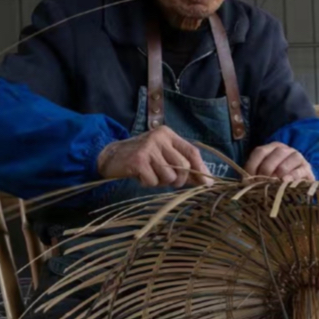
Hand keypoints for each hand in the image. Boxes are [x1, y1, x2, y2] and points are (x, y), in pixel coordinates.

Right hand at [96, 126, 213, 187]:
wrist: (110, 156)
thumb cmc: (141, 158)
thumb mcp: (163, 156)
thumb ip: (183, 165)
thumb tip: (207, 181)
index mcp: (168, 134)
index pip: (192, 151)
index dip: (201, 168)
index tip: (207, 183)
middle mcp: (159, 137)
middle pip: (183, 166)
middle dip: (179, 180)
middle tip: (167, 181)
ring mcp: (148, 148)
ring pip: (169, 176)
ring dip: (161, 182)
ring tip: (150, 175)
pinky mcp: (138, 160)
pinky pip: (153, 181)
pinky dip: (148, 183)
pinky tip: (140, 176)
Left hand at [244, 142, 314, 181]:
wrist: (299, 183)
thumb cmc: (278, 178)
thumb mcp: (265, 174)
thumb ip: (256, 175)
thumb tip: (247, 183)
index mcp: (271, 148)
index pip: (259, 152)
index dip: (252, 166)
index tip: (248, 180)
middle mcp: (284, 149)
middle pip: (273, 156)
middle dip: (265, 171)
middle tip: (262, 184)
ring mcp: (297, 157)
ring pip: (285, 163)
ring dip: (277, 175)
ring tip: (273, 185)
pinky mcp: (306, 168)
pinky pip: (298, 171)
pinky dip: (290, 177)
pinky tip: (285, 183)